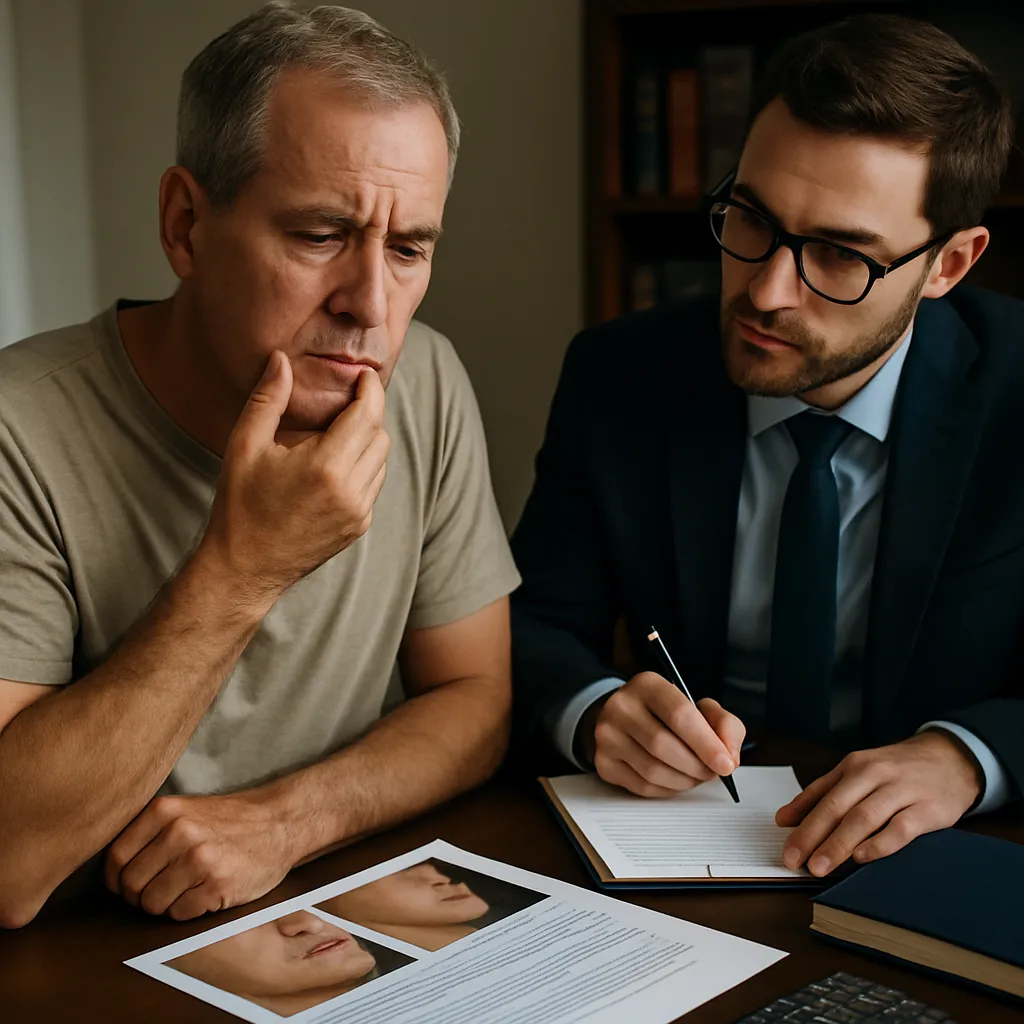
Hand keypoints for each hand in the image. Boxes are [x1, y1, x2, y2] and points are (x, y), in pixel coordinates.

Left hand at [104, 790, 294, 919]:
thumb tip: (111, 872)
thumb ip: (149, 832)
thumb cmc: (228, 822)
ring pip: (152, 904)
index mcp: (165, 811)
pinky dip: (187, 911)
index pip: (116, 858)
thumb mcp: (185, 811)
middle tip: (160, 890)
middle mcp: (180, 832)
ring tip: (185, 890)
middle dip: (140, 896)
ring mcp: (200, 859)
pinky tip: (204, 893)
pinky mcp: (218, 884)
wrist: (279, 822)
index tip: (127, 884)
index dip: (116, 879)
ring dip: (164, 905)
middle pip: (131, 885)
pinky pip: (180, 914)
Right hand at [199, 350, 390, 598]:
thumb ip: (268, 399)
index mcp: (326, 467)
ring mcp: (359, 512)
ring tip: (338, 431)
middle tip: (346, 398)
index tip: (362, 375)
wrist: (245, 568)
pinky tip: (334, 464)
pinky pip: (374, 485)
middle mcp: (351, 491)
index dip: (370, 389)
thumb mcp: (244, 446)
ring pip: (382, 460)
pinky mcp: (359, 526)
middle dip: (368, 412)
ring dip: (368, 440)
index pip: (368, 414)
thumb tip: (282, 360)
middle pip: (380, 434)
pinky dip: (363, 467)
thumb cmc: (239, 506)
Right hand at [591, 671, 744, 796]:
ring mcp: (608, 735)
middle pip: (664, 745)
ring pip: (653, 770)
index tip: (726, 763)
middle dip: (697, 766)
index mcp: (647, 685)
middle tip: (713, 772)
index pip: (679, 714)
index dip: (707, 743)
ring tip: (696, 775)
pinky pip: (642, 786)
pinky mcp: (604, 762)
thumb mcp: (698, 706)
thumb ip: (723, 724)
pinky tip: (676, 779)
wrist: (624, 717)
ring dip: (684, 781)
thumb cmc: (667, 713)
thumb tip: (729, 756)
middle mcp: (621, 706)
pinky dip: (668, 789)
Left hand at [777, 730, 982, 875]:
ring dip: (839, 844)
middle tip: (795, 862)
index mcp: (854, 766)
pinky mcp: (929, 809)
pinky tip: (862, 858)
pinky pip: (901, 828)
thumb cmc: (897, 770)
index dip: (800, 825)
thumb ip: (820, 793)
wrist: (951, 758)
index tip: (786, 850)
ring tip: (820, 866)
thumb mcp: (857, 772)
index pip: (821, 798)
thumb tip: (784, 819)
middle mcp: (875, 775)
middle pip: (838, 807)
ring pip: (864, 818)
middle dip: (813, 836)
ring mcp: (902, 791)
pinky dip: (880, 844)